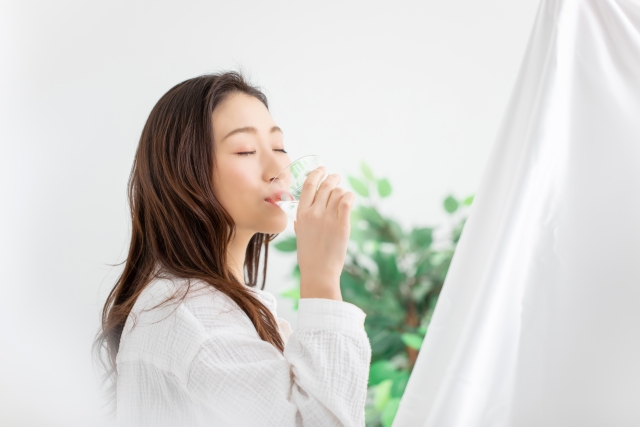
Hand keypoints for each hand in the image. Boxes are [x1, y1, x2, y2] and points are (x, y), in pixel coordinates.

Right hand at [294, 166, 354, 300]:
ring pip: (337, 192)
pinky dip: (349, 196)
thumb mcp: (299, 233)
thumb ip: (301, 219)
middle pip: (325, 186)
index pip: (308, 185)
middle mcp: (314, 213)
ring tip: (343, 194)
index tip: (322, 169)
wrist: (318, 271)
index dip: (316, 174)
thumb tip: (302, 211)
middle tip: (336, 177)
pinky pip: (347, 201)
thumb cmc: (309, 254)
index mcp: (301, 214)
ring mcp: (328, 218)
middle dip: (332, 178)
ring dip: (341, 190)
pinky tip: (350, 199)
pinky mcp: (342, 225)